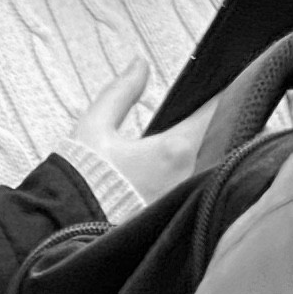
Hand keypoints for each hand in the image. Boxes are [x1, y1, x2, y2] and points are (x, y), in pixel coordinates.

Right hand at [59, 58, 213, 213]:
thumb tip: (140, 63)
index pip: (212, 114)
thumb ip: (122, 91)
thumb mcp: (95, 126)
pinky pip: (190, 187)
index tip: (226, 82)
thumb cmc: (81, 179)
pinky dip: (188, 174)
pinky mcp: (172, 217)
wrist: (66, 230)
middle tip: (205, 106)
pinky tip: (172, 168)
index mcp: (174, 150)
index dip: (221, 96)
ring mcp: (182, 200)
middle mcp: (187, 176)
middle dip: (210, 123)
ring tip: (190, 133)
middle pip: (212, 140)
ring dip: (200, 149)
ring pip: (202, 164)